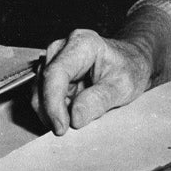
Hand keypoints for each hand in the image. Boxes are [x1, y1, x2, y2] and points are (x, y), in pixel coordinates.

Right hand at [31, 29, 152, 135]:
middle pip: (42, 84)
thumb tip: (75, 117)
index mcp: (82, 43)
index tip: (61, 126)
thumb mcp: (123, 86)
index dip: (53, 104)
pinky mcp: (51, 74)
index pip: (55, 74)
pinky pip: (43, 97)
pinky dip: (55, 110)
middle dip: (53, 110)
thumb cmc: (130, 68)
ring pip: (39, 93)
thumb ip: (99, 100)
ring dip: (54, 111)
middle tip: (72, 125)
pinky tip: (73, 110)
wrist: (132, 63)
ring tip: (80, 113)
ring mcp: (54, 61)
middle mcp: (63, 48)